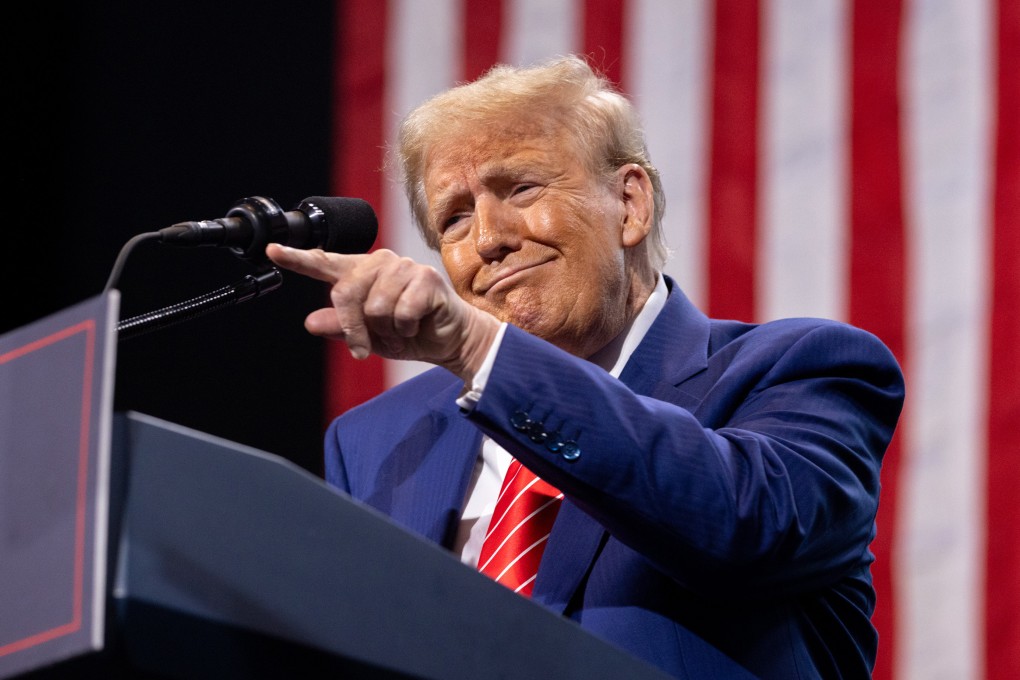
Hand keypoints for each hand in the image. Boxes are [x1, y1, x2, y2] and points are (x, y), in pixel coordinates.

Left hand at [265, 244, 499, 380]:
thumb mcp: (368, 337)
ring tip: (400, 331)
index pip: (325, 264)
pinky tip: (416, 324)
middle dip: (354, 328)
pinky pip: (400, 312)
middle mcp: (381, 263)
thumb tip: (311, 322)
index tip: (272, 251)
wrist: (450, 341)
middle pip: (346, 292)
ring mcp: (404, 267)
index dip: (297, 259)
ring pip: (374, 306)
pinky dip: (405, 329)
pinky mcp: (426, 278)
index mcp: (361, 273)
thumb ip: (341, 327)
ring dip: (386, 330)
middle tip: (365, 348)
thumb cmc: (409, 333)